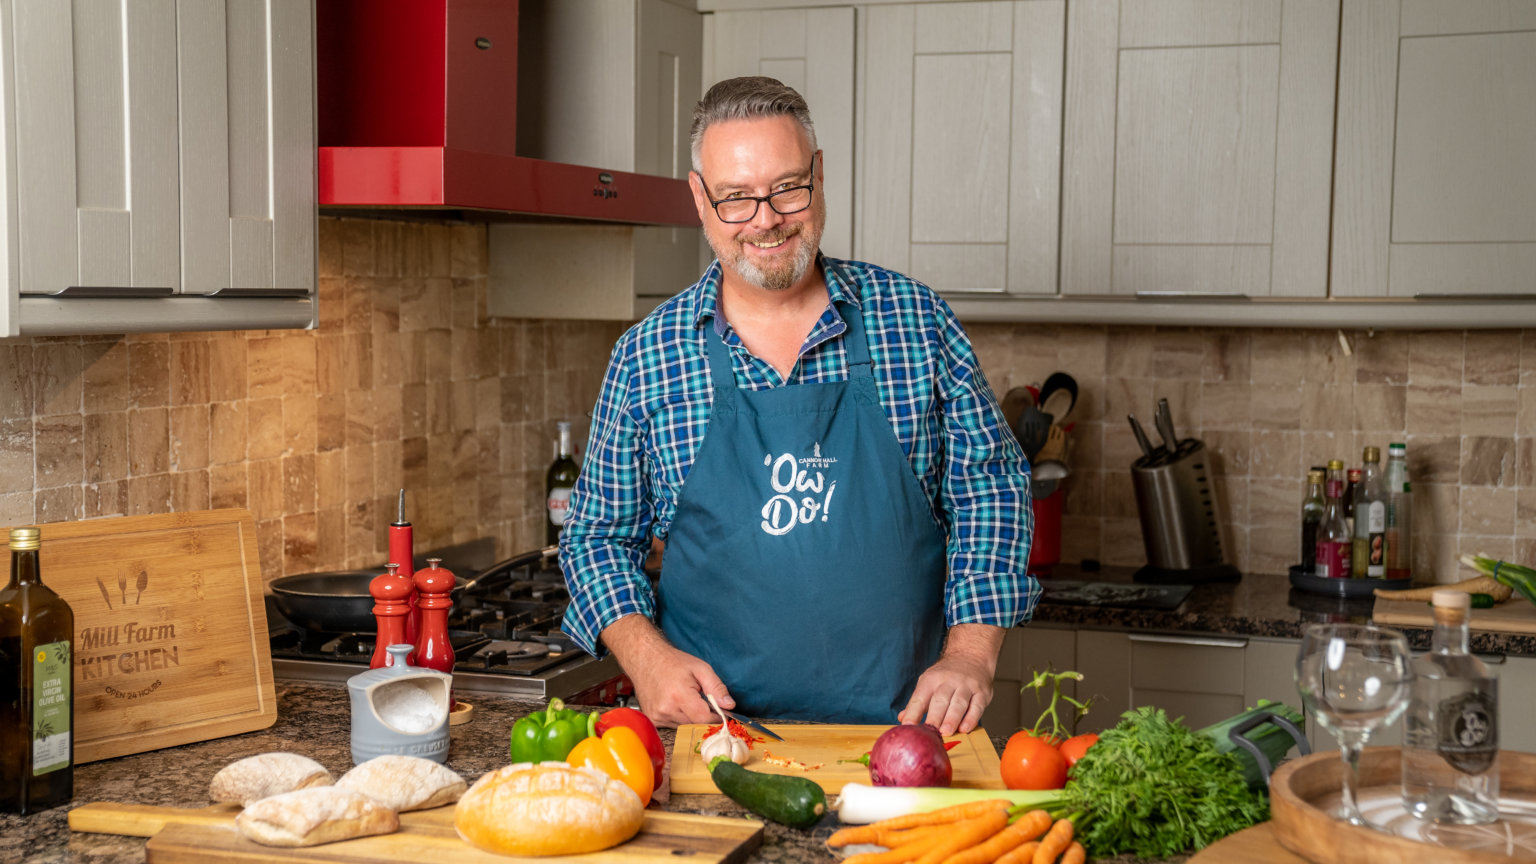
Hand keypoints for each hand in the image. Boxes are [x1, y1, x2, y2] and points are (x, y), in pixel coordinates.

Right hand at [601, 614, 732, 727]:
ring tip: (685, 697)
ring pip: (685, 726)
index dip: (716, 716)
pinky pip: (674, 725)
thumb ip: (717, 687)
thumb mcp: (700, 668)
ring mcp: (657, 717)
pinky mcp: (653, 720)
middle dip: (704, 715)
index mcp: (679, 696)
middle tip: (702, 699)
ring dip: (690, 716)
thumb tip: (730, 705)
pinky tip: (675, 702)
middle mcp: (666, 710)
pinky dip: (679, 717)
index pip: (705, 719)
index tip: (721, 711)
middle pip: (695, 724)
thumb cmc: (672, 661)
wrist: (644, 658)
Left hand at [898, 624, 1004, 734]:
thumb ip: (917, 703)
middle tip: (930, 732)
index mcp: (931, 680)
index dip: (912, 712)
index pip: (919, 697)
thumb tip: (903, 718)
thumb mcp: (928, 683)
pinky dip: (971, 718)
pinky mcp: (982, 693)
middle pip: (940, 700)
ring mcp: (966, 686)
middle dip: (934, 717)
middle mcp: (948, 681)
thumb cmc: (946, 676)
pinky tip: (965, 729)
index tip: (907, 726)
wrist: (971, 656)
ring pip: (959, 703)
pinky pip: (977, 706)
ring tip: (946, 732)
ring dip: (952, 719)